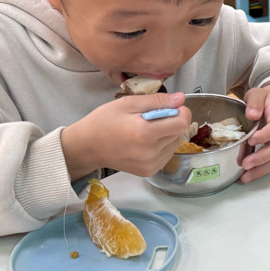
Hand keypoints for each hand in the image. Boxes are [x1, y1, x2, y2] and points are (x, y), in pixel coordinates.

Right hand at [61, 92, 191, 178]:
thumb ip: (157, 101)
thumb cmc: (105, 121)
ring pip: (175, 144)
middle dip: (173, 122)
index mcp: (145, 133)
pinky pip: (167, 154)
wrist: (87, 147)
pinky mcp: (149, 171)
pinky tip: (146, 142)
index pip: (182, 123)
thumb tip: (181, 98)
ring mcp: (151, 164)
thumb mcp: (128, 103)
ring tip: (148, 130)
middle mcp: (151, 152)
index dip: (182, 112)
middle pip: (179, 133)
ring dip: (168, 134)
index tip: (172, 107)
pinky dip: (162, 146)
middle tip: (153, 118)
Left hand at [239, 84, 269, 182]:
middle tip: (245, 164)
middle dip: (261, 157)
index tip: (251, 140)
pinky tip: (246, 177)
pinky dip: (259, 172)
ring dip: (261, 170)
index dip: (266, 135)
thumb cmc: (263, 100)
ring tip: (244, 177)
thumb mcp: (257, 93)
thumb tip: (252, 115)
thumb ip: (255, 101)